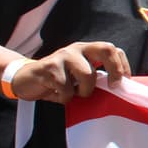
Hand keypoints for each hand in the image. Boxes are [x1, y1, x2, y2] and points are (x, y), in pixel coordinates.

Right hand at [9, 41, 130, 101]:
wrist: (24, 80)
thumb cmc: (58, 81)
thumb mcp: (78, 76)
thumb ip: (96, 76)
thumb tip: (121, 89)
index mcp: (87, 50)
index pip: (113, 49)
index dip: (122, 65)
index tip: (123, 82)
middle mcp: (77, 49)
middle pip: (106, 49)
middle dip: (114, 69)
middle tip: (113, 86)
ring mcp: (63, 56)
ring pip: (88, 74)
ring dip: (84, 91)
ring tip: (73, 94)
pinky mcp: (50, 68)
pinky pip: (67, 89)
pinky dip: (64, 98)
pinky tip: (55, 95)